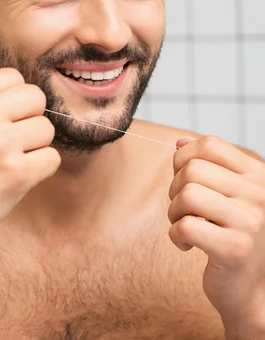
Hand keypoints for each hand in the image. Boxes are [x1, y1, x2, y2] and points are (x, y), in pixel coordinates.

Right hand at [0, 68, 59, 273]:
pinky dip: (40, 171)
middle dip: (30, 119)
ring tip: (8, 164)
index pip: (13, 77)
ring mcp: (0, 143)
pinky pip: (52, 159)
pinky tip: (15, 180)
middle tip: (11, 142)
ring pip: (47, 129)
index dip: (15, 99)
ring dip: (35, 147)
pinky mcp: (16, 174)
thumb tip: (19, 93)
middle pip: (36, 98)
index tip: (4, 120)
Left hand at [168, 135, 264, 335]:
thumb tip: (180, 142)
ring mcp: (250, 222)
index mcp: (257, 176)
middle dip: (175, 188)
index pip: (211, 144)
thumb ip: (207, 166)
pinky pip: (184, 226)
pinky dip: (175, 236)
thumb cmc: (231, 235)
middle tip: (183, 210)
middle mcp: (259, 195)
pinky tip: (187, 245)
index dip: (185, 157)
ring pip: (187, 195)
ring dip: (174, 212)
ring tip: (184, 224)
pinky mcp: (235, 249)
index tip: (184, 179)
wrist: (249, 289)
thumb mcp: (225, 195)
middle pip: (193, 169)